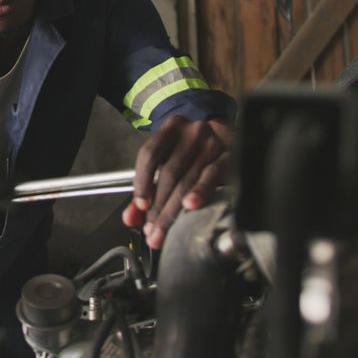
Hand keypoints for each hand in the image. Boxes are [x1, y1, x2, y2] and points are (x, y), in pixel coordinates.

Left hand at [122, 116, 230, 249]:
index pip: (150, 154)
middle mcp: (191, 132)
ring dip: (173, 209)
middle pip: (169, 172)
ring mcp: (211, 144)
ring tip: (163, 229)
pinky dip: (199, 192)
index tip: (140, 205)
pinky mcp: (227, 158)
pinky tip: (190, 206)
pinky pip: (211, 177)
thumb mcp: (165, 158)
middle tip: (151, 230)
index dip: (142, 181)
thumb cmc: (189, 150)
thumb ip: (145, 187)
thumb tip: (130, 218)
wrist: (224, 135)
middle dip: (158, 206)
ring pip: (187, 180)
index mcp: (171, 128)